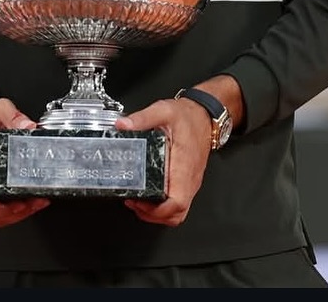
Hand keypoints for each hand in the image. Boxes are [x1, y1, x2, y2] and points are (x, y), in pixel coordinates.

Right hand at [0, 93, 49, 227]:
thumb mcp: (0, 108)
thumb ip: (14, 117)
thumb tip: (29, 128)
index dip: (4, 208)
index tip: (23, 203)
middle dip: (16, 214)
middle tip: (36, 202)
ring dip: (13, 214)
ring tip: (33, 203)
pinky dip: (9, 209)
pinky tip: (24, 199)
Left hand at [114, 95, 212, 225]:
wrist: (204, 116)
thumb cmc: (188, 117)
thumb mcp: (162, 111)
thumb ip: (142, 118)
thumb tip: (122, 125)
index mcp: (183, 166)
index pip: (176, 202)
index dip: (158, 210)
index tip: (139, 202)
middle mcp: (189, 179)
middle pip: (177, 214)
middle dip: (154, 215)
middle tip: (133, 203)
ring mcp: (190, 182)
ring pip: (178, 212)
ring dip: (158, 213)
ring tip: (138, 202)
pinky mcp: (187, 180)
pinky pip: (178, 202)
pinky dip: (164, 206)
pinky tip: (149, 195)